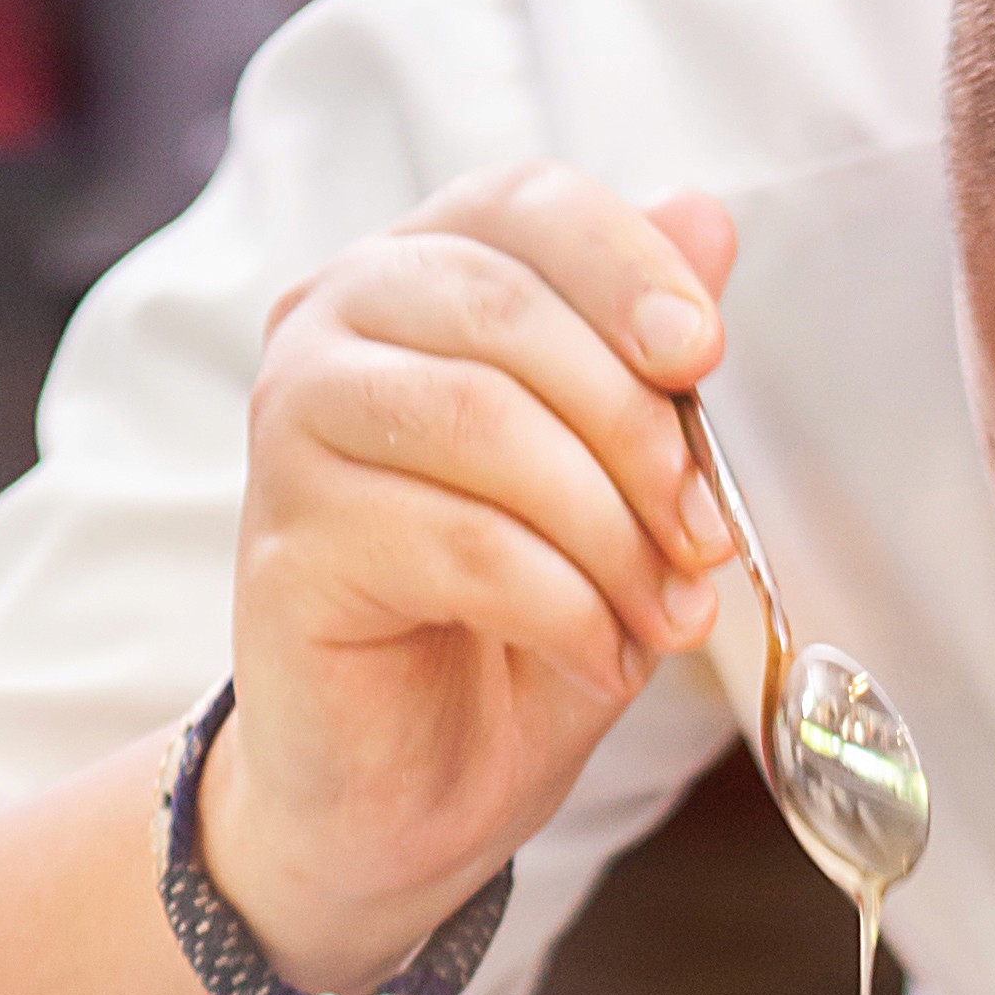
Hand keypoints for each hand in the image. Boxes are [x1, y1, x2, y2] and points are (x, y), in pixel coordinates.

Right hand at [198, 160, 739, 994]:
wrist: (412, 788)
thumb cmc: (512, 625)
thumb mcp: (618, 484)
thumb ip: (648, 356)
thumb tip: (707, 219)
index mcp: (419, 274)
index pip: (522, 205)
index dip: (626, 265)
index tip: (704, 356)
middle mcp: (332, 321)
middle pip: (506, 311)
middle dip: (637, 429)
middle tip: (706, 538)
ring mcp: (292, 424)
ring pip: (481, 421)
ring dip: (608, 529)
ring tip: (666, 615)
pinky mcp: (287, 542)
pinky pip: (457, 543)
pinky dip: (562, 607)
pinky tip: (599, 659)